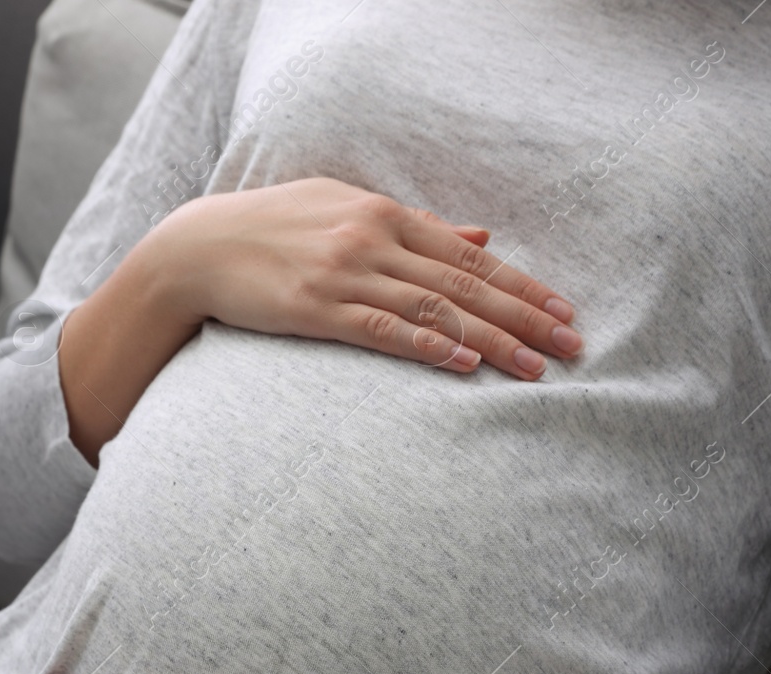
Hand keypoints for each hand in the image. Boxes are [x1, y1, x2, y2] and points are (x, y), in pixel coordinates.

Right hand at [150, 175, 582, 379]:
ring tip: (534, 367)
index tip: (564, 311)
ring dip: (491, 340)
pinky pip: (384, 329)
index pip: (471, 257)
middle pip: (465, 284)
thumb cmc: (275, 229)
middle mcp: (373, 239)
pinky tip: (465, 363)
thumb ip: (416, 227)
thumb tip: (481, 239)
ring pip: (435, 310)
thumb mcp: (347, 209)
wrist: (199, 247)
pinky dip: (429, 345)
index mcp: (385, 213)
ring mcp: (345, 273)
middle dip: (525, 317)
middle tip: (571, 345)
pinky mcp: (316, 308)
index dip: (523, 286)